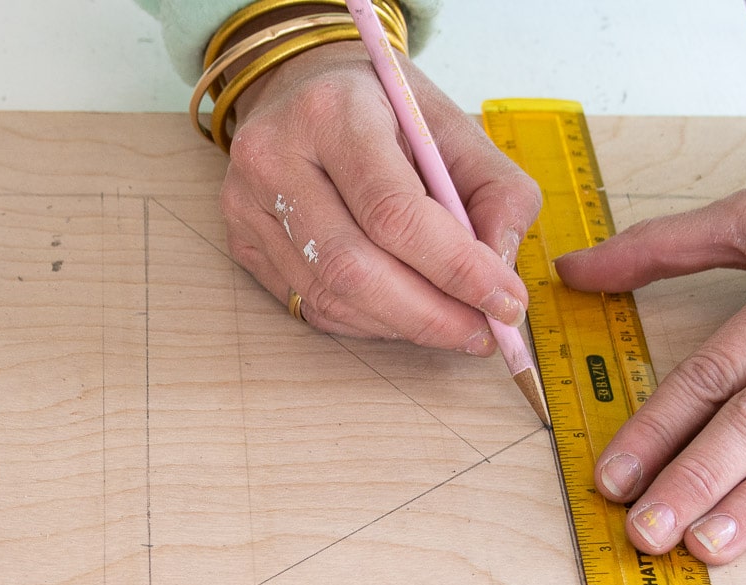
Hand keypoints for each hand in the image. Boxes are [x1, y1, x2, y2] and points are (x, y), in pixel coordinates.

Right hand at [224, 42, 540, 354]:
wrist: (305, 89)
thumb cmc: (383, 108)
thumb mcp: (452, 125)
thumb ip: (496, 191)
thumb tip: (500, 272)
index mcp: (333, 112)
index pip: (394, 211)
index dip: (455, 268)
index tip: (504, 300)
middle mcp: (275, 156)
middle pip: (354, 268)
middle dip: (429, 314)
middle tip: (481, 333)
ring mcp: (247, 204)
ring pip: (331, 297)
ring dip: (402, 325)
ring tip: (452, 326)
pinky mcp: (241, 242)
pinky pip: (311, 305)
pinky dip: (369, 322)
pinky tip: (404, 313)